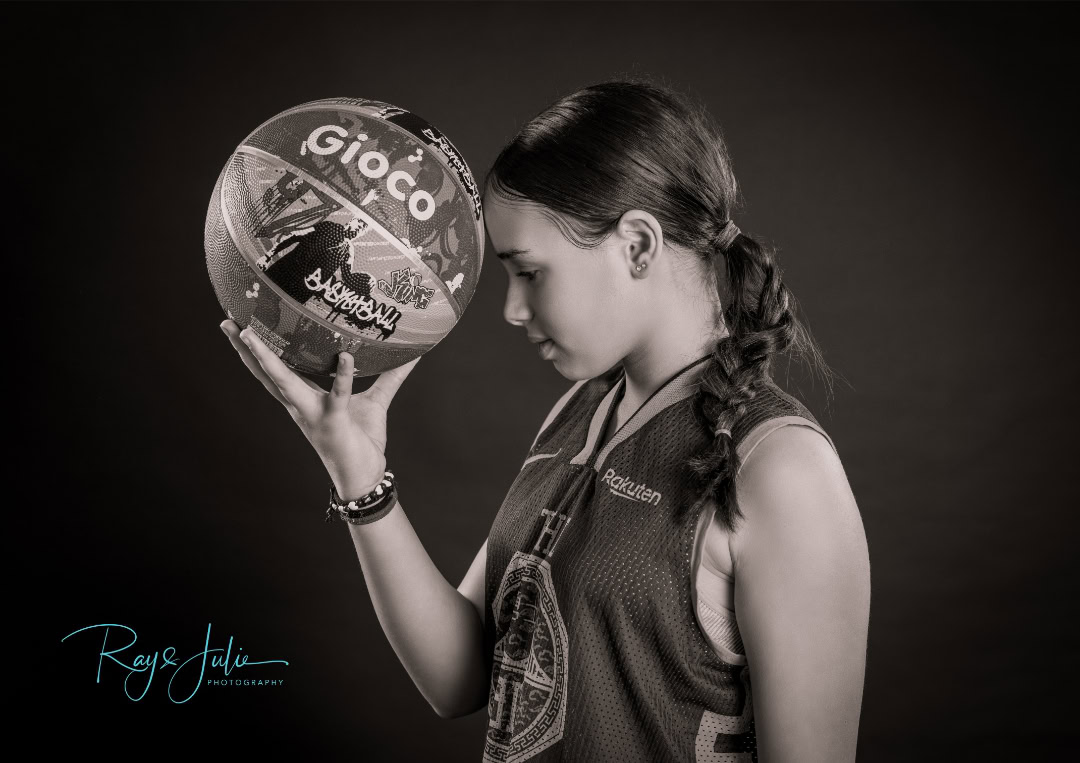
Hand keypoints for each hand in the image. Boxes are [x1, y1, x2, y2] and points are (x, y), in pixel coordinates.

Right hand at [220, 319, 420, 497]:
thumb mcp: (375, 401)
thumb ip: (390, 376)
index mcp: (303, 398)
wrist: (365, 476)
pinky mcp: (334, 422)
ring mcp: (313, 414)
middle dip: (245, 350)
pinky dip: (342, 376)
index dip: (255, 349)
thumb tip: (410, 353)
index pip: (274, 369)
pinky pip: (337, 396)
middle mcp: (300, 404)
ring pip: (284, 382)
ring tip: (252, 336)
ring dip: (267, 360)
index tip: (239, 323)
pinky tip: (345, 356)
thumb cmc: (362, 440)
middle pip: (265, 373)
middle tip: (228, 323)